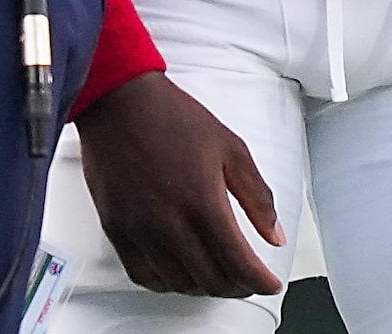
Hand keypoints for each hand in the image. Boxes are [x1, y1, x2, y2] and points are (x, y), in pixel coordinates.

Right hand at [74, 72, 285, 298]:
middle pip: (210, 280)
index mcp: (203, 203)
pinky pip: (144, 277)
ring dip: (204, 287)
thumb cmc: (175, 119)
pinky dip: (169, 283)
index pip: (237, 263)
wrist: (121, 104)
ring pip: (178, 284)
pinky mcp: (117, 232)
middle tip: (249, 279)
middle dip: (237, 286)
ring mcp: (139, 232)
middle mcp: (169, 225)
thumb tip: (274, 235)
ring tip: (220, 275)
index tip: (270, 283)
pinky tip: (182, 273)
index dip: (258, 281)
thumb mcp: (232, 149)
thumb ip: (257, 197)